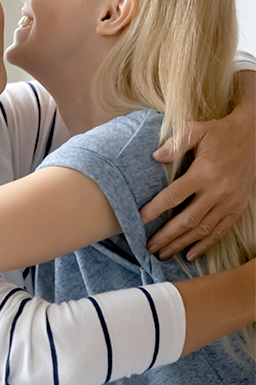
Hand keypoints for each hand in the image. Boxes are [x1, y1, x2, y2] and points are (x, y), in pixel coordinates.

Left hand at [140, 113, 254, 260]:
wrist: (253, 136)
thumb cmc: (219, 133)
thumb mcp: (197, 130)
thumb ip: (176, 143)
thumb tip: (155, 156)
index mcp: (205, 172)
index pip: (175, 195)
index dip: (155, 209)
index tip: (140, 220)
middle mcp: (219, 190)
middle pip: (187, 219)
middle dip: (166, 236)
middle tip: (148, 246)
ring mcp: (230, 202)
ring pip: (202, 229)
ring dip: (182, 244)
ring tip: (163, 254)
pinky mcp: (238, 208)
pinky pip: (220, 231)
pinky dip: (205, 245)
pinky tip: (190, 254)